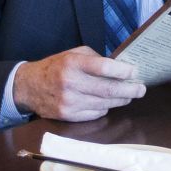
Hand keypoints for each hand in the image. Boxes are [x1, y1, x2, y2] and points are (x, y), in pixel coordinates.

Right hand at [12, 45, 145, 121]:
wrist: (29, 87)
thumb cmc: (56, 67)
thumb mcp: (73, 54)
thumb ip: (95, 59)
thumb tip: (120, 67)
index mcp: (72, 63)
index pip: (103, 67)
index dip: (122, 70)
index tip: (134, 72)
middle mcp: (70, 83)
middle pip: (108, 90)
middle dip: (129, 90)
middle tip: (141, 89)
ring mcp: (69, 102)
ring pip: (104, 103)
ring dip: (120, 100)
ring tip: (129, 95)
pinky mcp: (68, 116)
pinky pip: (96, 113)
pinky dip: (105, 107)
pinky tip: (107, 102)